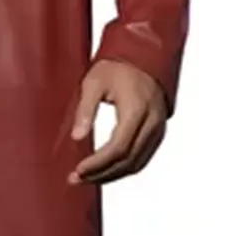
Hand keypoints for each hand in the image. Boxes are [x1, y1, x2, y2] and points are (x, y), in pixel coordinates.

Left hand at [68, 60, 167, 185]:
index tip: (78, 170)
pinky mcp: (158, 132)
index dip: (98, 164)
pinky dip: (124, 168)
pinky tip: (106, 171)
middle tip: (77, 179)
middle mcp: (152, 123)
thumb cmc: (118, 67)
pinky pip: (142, 158)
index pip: (118, 148)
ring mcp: (158, 129)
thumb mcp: (93, 83)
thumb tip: (77, 137)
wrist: (143, 56)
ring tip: (88, 179)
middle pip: (128, 161)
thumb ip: (85, 110)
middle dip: (101, 174)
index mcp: (136, 110)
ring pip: (137, 164)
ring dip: (112, 175)